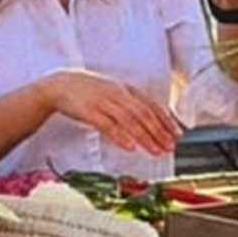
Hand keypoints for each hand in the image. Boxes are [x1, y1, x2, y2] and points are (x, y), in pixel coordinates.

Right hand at [49, 72, 183, 164]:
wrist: (60, 85)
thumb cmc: (88, 92)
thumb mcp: (112, 93)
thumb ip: (129, 104)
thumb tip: (148, 121)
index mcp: (125, 89)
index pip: (151, 105)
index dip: (166, 121)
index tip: (178, 134)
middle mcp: (118, 94)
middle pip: (143, 114)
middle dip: (159, 132)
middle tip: (171, 147)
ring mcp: (104, 102)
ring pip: (129, 120)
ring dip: (145, 137)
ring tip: (156, 151)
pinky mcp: (89, 111)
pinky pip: (107, 125)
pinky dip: (120, 136)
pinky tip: (130, 147)